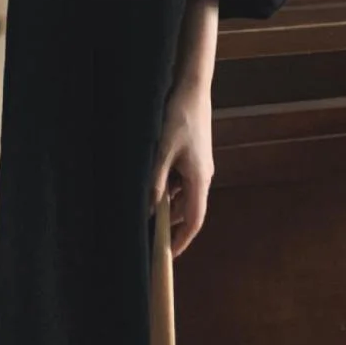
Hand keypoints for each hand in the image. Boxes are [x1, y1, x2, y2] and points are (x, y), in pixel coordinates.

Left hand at [150, 80, 214, 257]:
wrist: (192, 88)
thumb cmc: (178, 118)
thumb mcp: (162, 151)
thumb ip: (155, 182)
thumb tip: (149, 210)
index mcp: (199, 179)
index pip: (194, 220)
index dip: (181, 240)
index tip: (167, 256)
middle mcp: (202, 176)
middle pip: (188, 210)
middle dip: (170, 224)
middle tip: (148, 235)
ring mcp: (198, 166)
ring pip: (182, 195)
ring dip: (166, 204)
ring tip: (143, 210)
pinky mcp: (192, 157)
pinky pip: (180, 180)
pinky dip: (166, 187)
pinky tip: (149, 184)